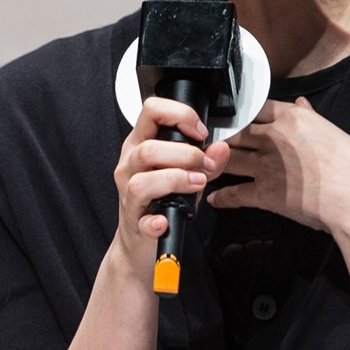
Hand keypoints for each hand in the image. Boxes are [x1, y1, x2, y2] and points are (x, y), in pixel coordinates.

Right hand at [112, 97, 229, 272]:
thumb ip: (207, 160)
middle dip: (184, 154)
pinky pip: (143, 221)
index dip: (179, 115)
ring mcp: (129, 194)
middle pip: (147, 149)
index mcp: (140, 144)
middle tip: (203, 165)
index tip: (200, 132)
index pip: (151, 111)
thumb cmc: (161, 198)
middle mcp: (130, 165)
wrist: (139, 238)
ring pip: (141, 182)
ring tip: (197, 183)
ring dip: (175, 180)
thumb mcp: (187, 173)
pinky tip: (166, 220)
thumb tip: (221, 149)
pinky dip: (156, 221)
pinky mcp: (135, 223)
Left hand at [207, 97, 349, 235]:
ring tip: (202, 166)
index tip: (233, 118)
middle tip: (207, 142)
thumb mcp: (331, 130)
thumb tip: (300, 104)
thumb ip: (310, 117)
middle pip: (234, 131)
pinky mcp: (265, 192)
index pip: (254, 108)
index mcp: (290, 117)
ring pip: (226, 158)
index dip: (240, 113)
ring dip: (212, 163)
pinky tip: (213, 199)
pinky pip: (234, 193)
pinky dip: (221, 197)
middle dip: (219, 137)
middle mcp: (273, 136)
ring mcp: (266, 164)